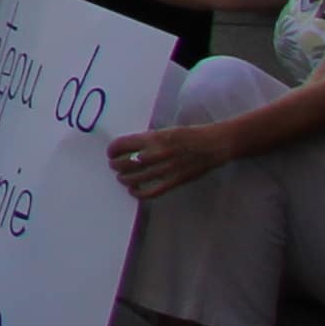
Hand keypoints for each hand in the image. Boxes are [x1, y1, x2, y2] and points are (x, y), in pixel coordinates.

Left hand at [107, 123, 228, 200]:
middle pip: (125, 163)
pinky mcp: (175, 181)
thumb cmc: (189, 135)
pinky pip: (152, 191)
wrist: (213, 144)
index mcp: (153, 138)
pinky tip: (134, 191)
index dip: (112, 150)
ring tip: (122, 178)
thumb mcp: (165, 131)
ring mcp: (166, 169)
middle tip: (114, 166)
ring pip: (136, 178)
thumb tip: (129, 148)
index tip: (110, 153)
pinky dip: (139, 193)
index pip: (122, 144)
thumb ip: (148, 140)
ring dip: (124, 179)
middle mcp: (157, 153)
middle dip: (115, 165)